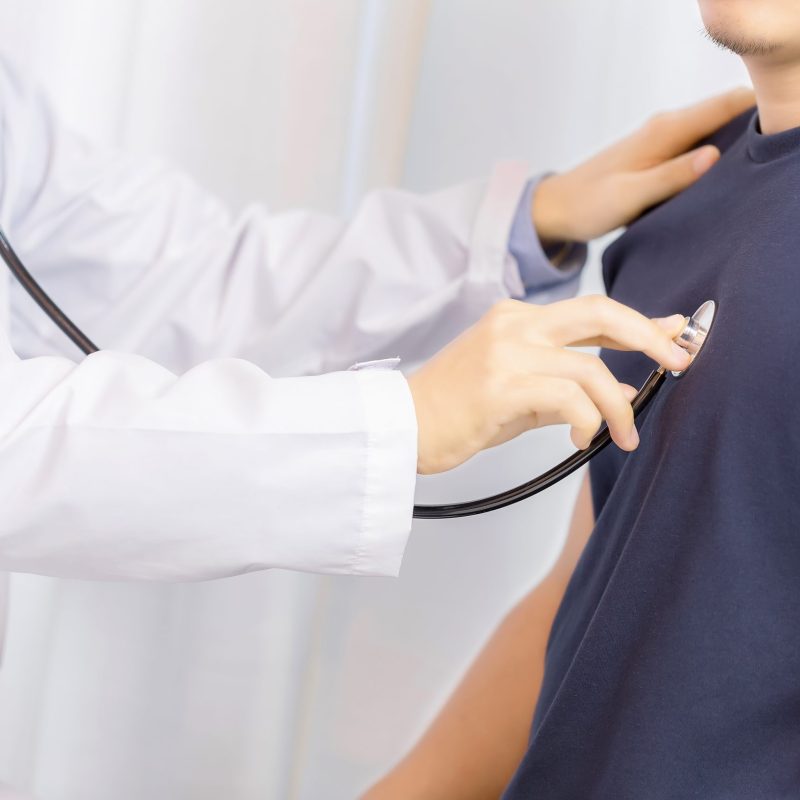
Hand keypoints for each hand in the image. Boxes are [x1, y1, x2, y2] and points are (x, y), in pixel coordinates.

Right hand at [408, 296, 689, 474]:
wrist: (404, 426)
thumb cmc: (456, 410)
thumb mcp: (518, 389)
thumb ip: (568, 383)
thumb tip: (622, 389)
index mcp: (517, 318)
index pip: (592, 310)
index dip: (639, 321)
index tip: (674, 332)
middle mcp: (515, 324)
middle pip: (601, 313)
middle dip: (650, 337)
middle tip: (679, 362)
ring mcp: (507, 351)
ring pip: (591, 369)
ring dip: (620, 407)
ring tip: (624, 436)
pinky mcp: (501, 384)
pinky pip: (568, 398)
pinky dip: (588, 422)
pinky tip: (583, 440)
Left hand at [532, 87, 754, 243]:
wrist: (556, 209)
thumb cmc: (588, 204)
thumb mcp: (631, 195)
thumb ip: (672, 176)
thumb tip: (714, 156)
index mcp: (665, 131)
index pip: (728, 104)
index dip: (760, 111)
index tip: (778, 134)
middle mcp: (666, 128)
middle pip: (726, 116)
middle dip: (751, 132)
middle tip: (766, 165)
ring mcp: (662, 142)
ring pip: (712, 134)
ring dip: (732, 149)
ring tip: (747, 176)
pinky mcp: (657, 157)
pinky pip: (696, 150)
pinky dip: (712, 161)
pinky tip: (718, 183)